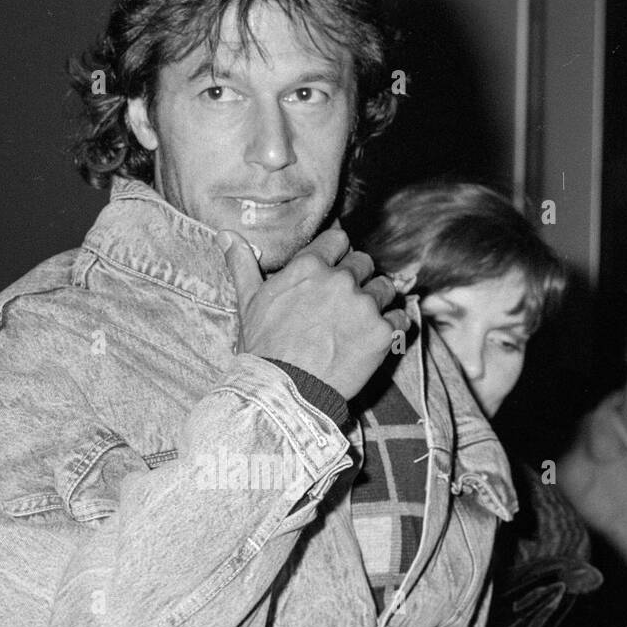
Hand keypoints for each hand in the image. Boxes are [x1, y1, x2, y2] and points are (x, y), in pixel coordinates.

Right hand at [218, 224, 401, 401]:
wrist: (285, 393)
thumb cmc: (264, 349)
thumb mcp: (249, 303)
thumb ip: (243, 265)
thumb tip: (225, 234)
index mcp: (309, 266)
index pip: (338, 241)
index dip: (337, 255)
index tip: (334, 271)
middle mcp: (340, 280)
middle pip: (364, 263)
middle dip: (358, 279)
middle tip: (345, 304)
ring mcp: (364, 306)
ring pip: (385, 288)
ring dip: (377, 301)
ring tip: (359, 323)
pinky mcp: (382, 332)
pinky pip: (401, 318)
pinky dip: (393, 326)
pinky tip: (376, 338)